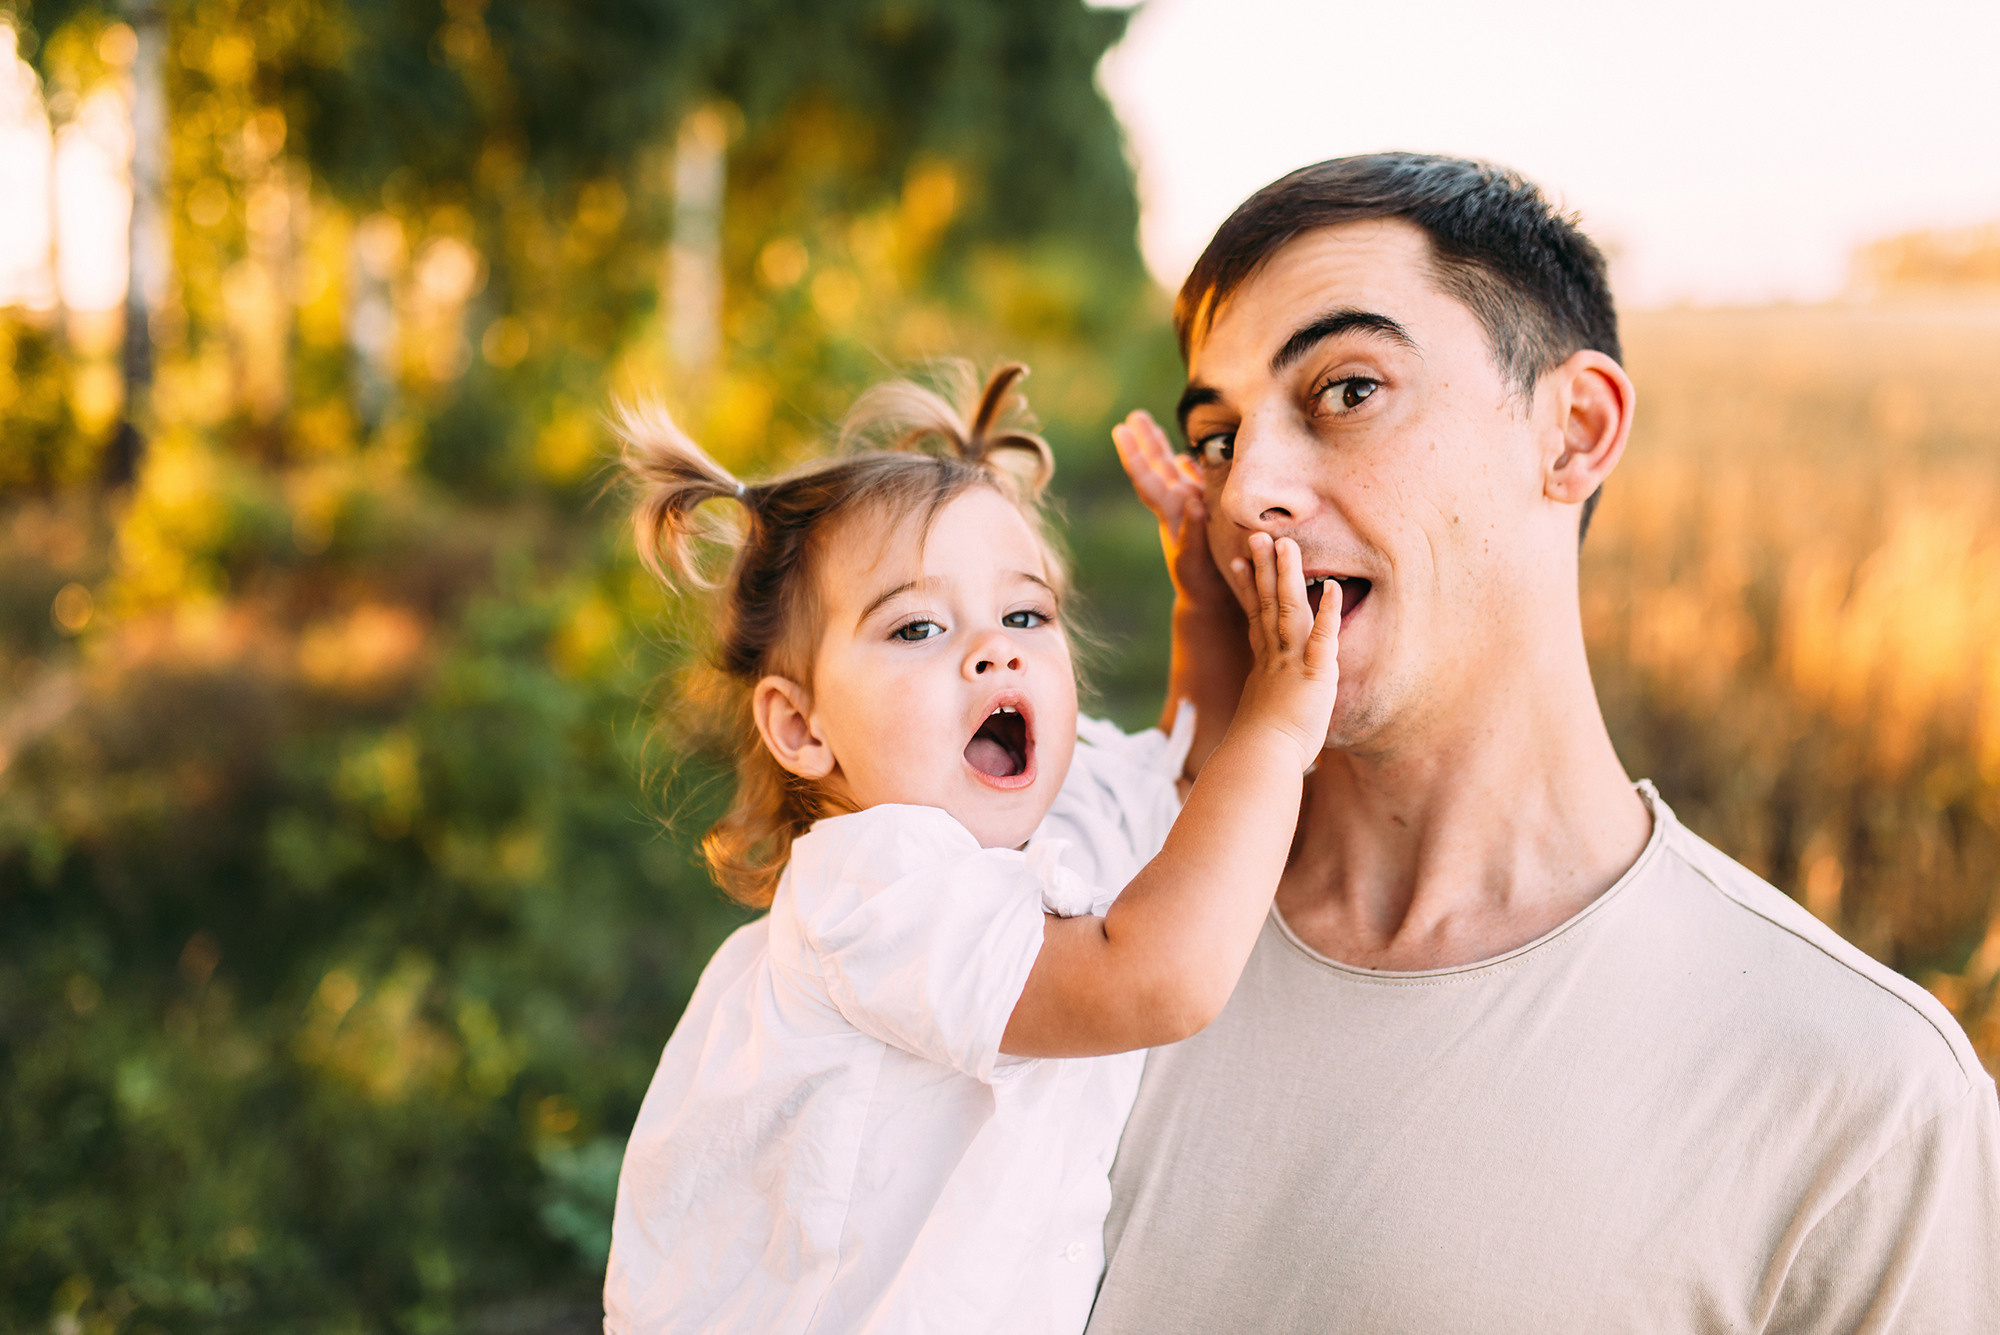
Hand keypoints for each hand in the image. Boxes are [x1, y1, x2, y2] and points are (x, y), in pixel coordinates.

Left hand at [1112, 410, 1234, 615]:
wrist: (1211, 599)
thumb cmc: (1202, 583)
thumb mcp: (1196, 561)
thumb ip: (1193, 533)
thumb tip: (1192, 503)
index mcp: (1170, 512)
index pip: (1147, 479)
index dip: (1134, 455)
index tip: (1120, 431)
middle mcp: (1176, 504)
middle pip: (1156, 466)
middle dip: (1145, 440)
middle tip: (1132, 417)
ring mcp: (1189, 507)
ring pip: (1174, 470)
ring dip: (1161, 446)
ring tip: (1148, 424)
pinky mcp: (1205, 512)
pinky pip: (1196, 482)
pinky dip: (1192, 466)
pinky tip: (1189, 455)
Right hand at [1221, 533, 1339, 770]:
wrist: (1260, 760)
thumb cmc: (1261, 750)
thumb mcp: (1262, 719)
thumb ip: (1265, 704)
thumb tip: (1259, 713)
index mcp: (1265, 665)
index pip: (1255, 617)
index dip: (1248, 588)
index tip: (1237, 562)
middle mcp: (1275, 657)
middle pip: (1268, 603)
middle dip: (1263, 568)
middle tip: (1258, 536)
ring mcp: (1292, 663)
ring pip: (1289, 611)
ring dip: (1289, 576)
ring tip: (1287, 545)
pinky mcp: (1312, 676)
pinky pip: (1321, 639)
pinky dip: (1327, 613)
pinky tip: (1333, 589)